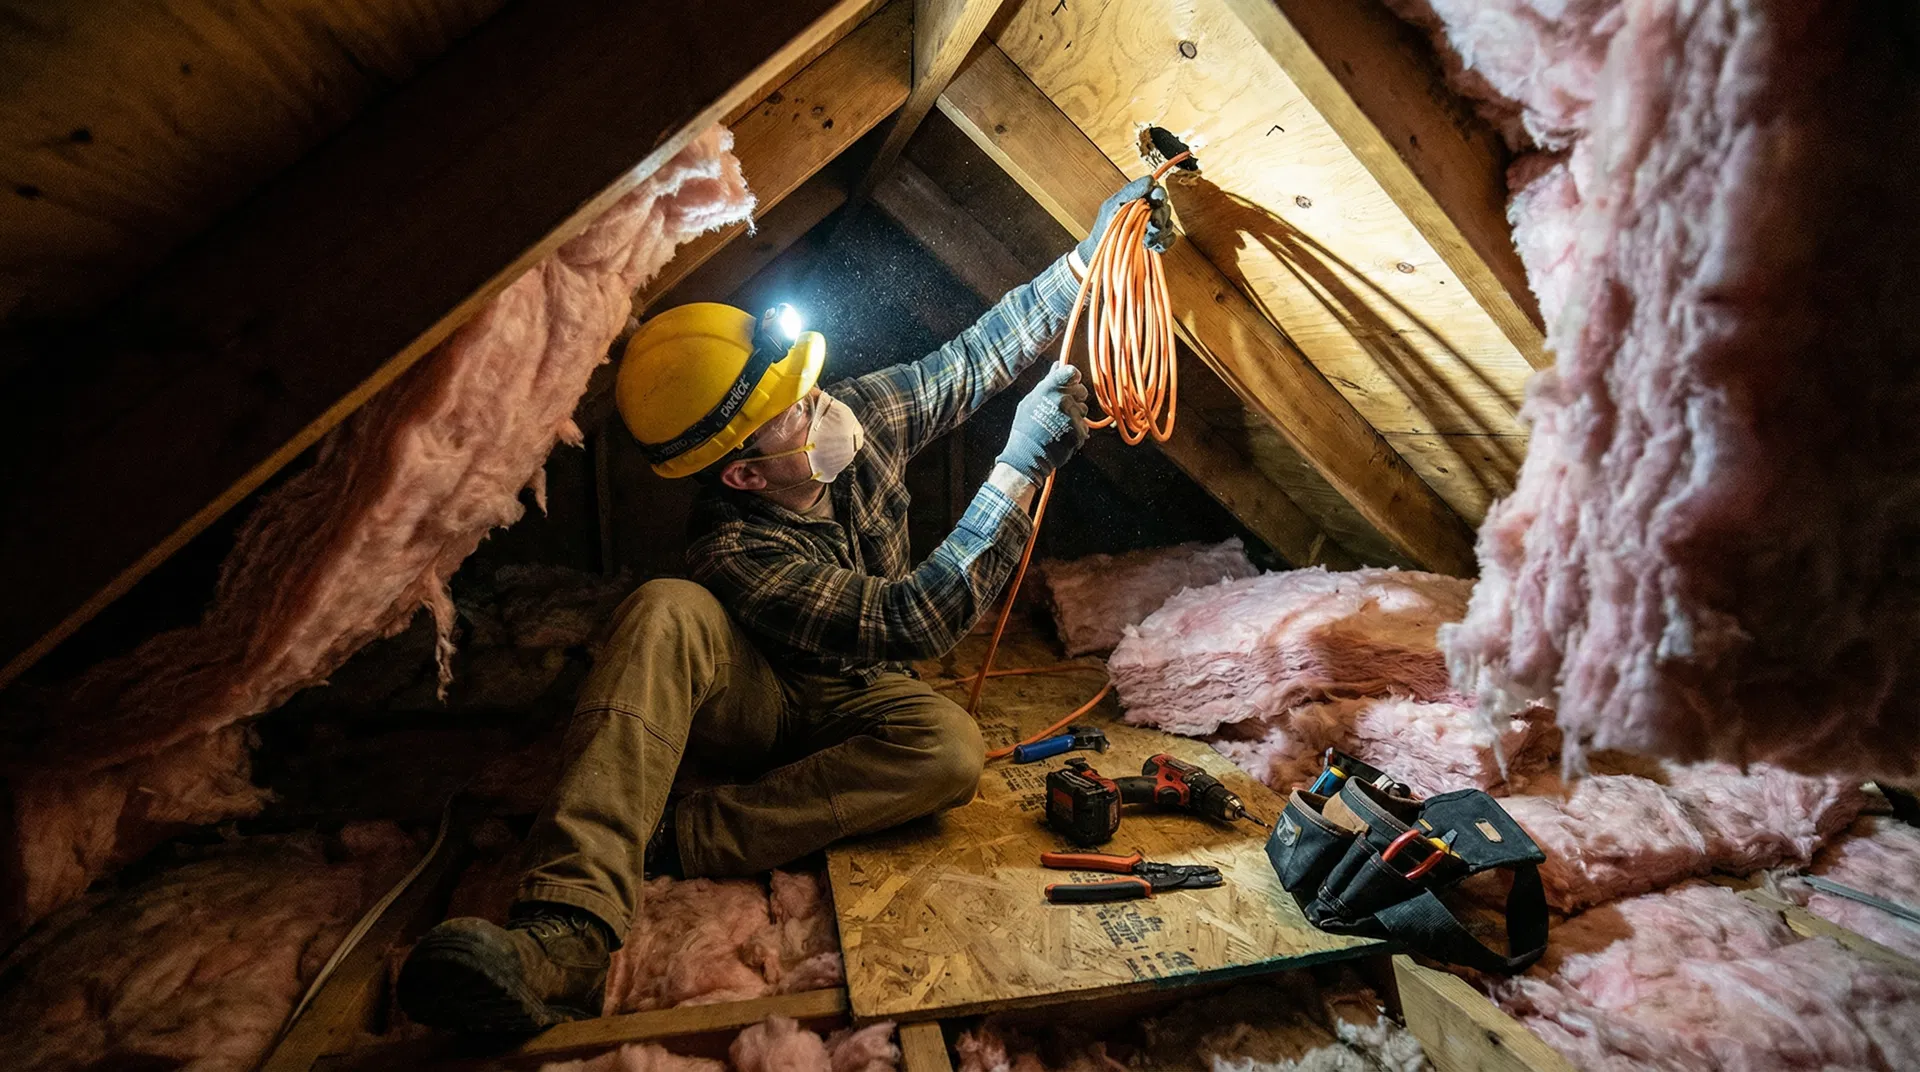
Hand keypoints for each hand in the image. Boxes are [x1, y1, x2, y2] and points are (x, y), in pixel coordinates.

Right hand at [996, 365, 1089, 482]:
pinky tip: (1063, 435)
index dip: (1074, 376)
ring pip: (1084, 410)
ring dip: (1076, 416)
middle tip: (1061, 409)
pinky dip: (1077, 432)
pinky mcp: (1078, 431)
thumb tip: (1058, 364)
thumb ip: (1048, 382)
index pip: (1071, 372)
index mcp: (1049, 389)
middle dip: (1075, 398)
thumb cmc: (1026, 426)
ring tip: (1060, 425)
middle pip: (1082, 391)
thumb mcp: (1031, 400)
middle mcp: (1062, 399)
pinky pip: (1084, 427)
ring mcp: (1071, 416)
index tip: (1071, 381)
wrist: (1027, 454)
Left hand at [1077, 177, 1175, 265]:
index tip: (1156, 199)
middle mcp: (1150, 212)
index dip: (1160, 195)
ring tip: (1146, 240)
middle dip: (1160, 216)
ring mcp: (1155, 228)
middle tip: (1152, 224)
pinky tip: (1151, 246)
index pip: (1157, 192)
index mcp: (1141, 200)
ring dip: (1159, 232)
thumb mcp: (1113, 204)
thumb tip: (1150, 180)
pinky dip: (1163, 242)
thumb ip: (1131, 191)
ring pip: (1168, 225)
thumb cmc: (1105, 224)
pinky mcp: (1158, 243)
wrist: (1100, 249)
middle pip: (1165, 209)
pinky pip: (1169, 240)